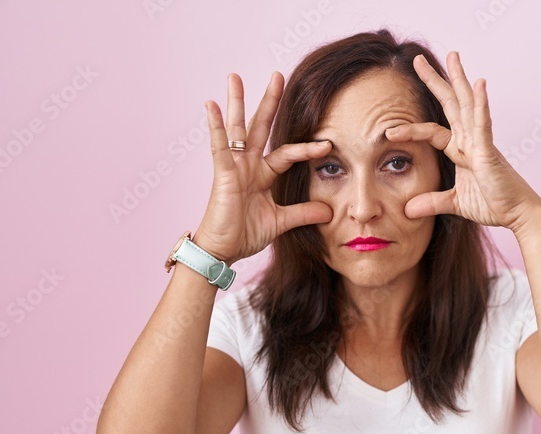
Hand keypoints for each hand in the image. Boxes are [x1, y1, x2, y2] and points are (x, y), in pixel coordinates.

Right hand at [193, 72, 334, 263]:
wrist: (223, 251)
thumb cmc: (245, 234)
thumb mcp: (282, 221)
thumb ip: (303, 212)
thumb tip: (330, 212)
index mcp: (263, 174)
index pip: (288, 154)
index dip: (307, 149)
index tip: (328, 144)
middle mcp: (248, 165)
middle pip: (261, 127)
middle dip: (270, 102)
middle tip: (278, 75)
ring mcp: (234, 166)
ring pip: (237, 128)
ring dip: (237, 102)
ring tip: (234, 76)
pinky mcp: (222, 173)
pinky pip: (219, 145)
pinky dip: (215, 126)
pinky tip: (211, 104)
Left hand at [385, 51, 540, 233]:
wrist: (519, 214)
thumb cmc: (494, 205)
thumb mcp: (455, 203)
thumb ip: (433, 202)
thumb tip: (407, 211)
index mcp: (462, 150)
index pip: (432, 131)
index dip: (411, 129)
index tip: (389, 130)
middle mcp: (471, 140)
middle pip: (451, 104)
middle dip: (435, 81)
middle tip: (418, 59)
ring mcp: (481, 142)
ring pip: (468, 105)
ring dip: (459, 80)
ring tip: (453, 56)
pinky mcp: (490, 151)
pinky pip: (484, 124)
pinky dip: (481, 104)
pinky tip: (479, 84)